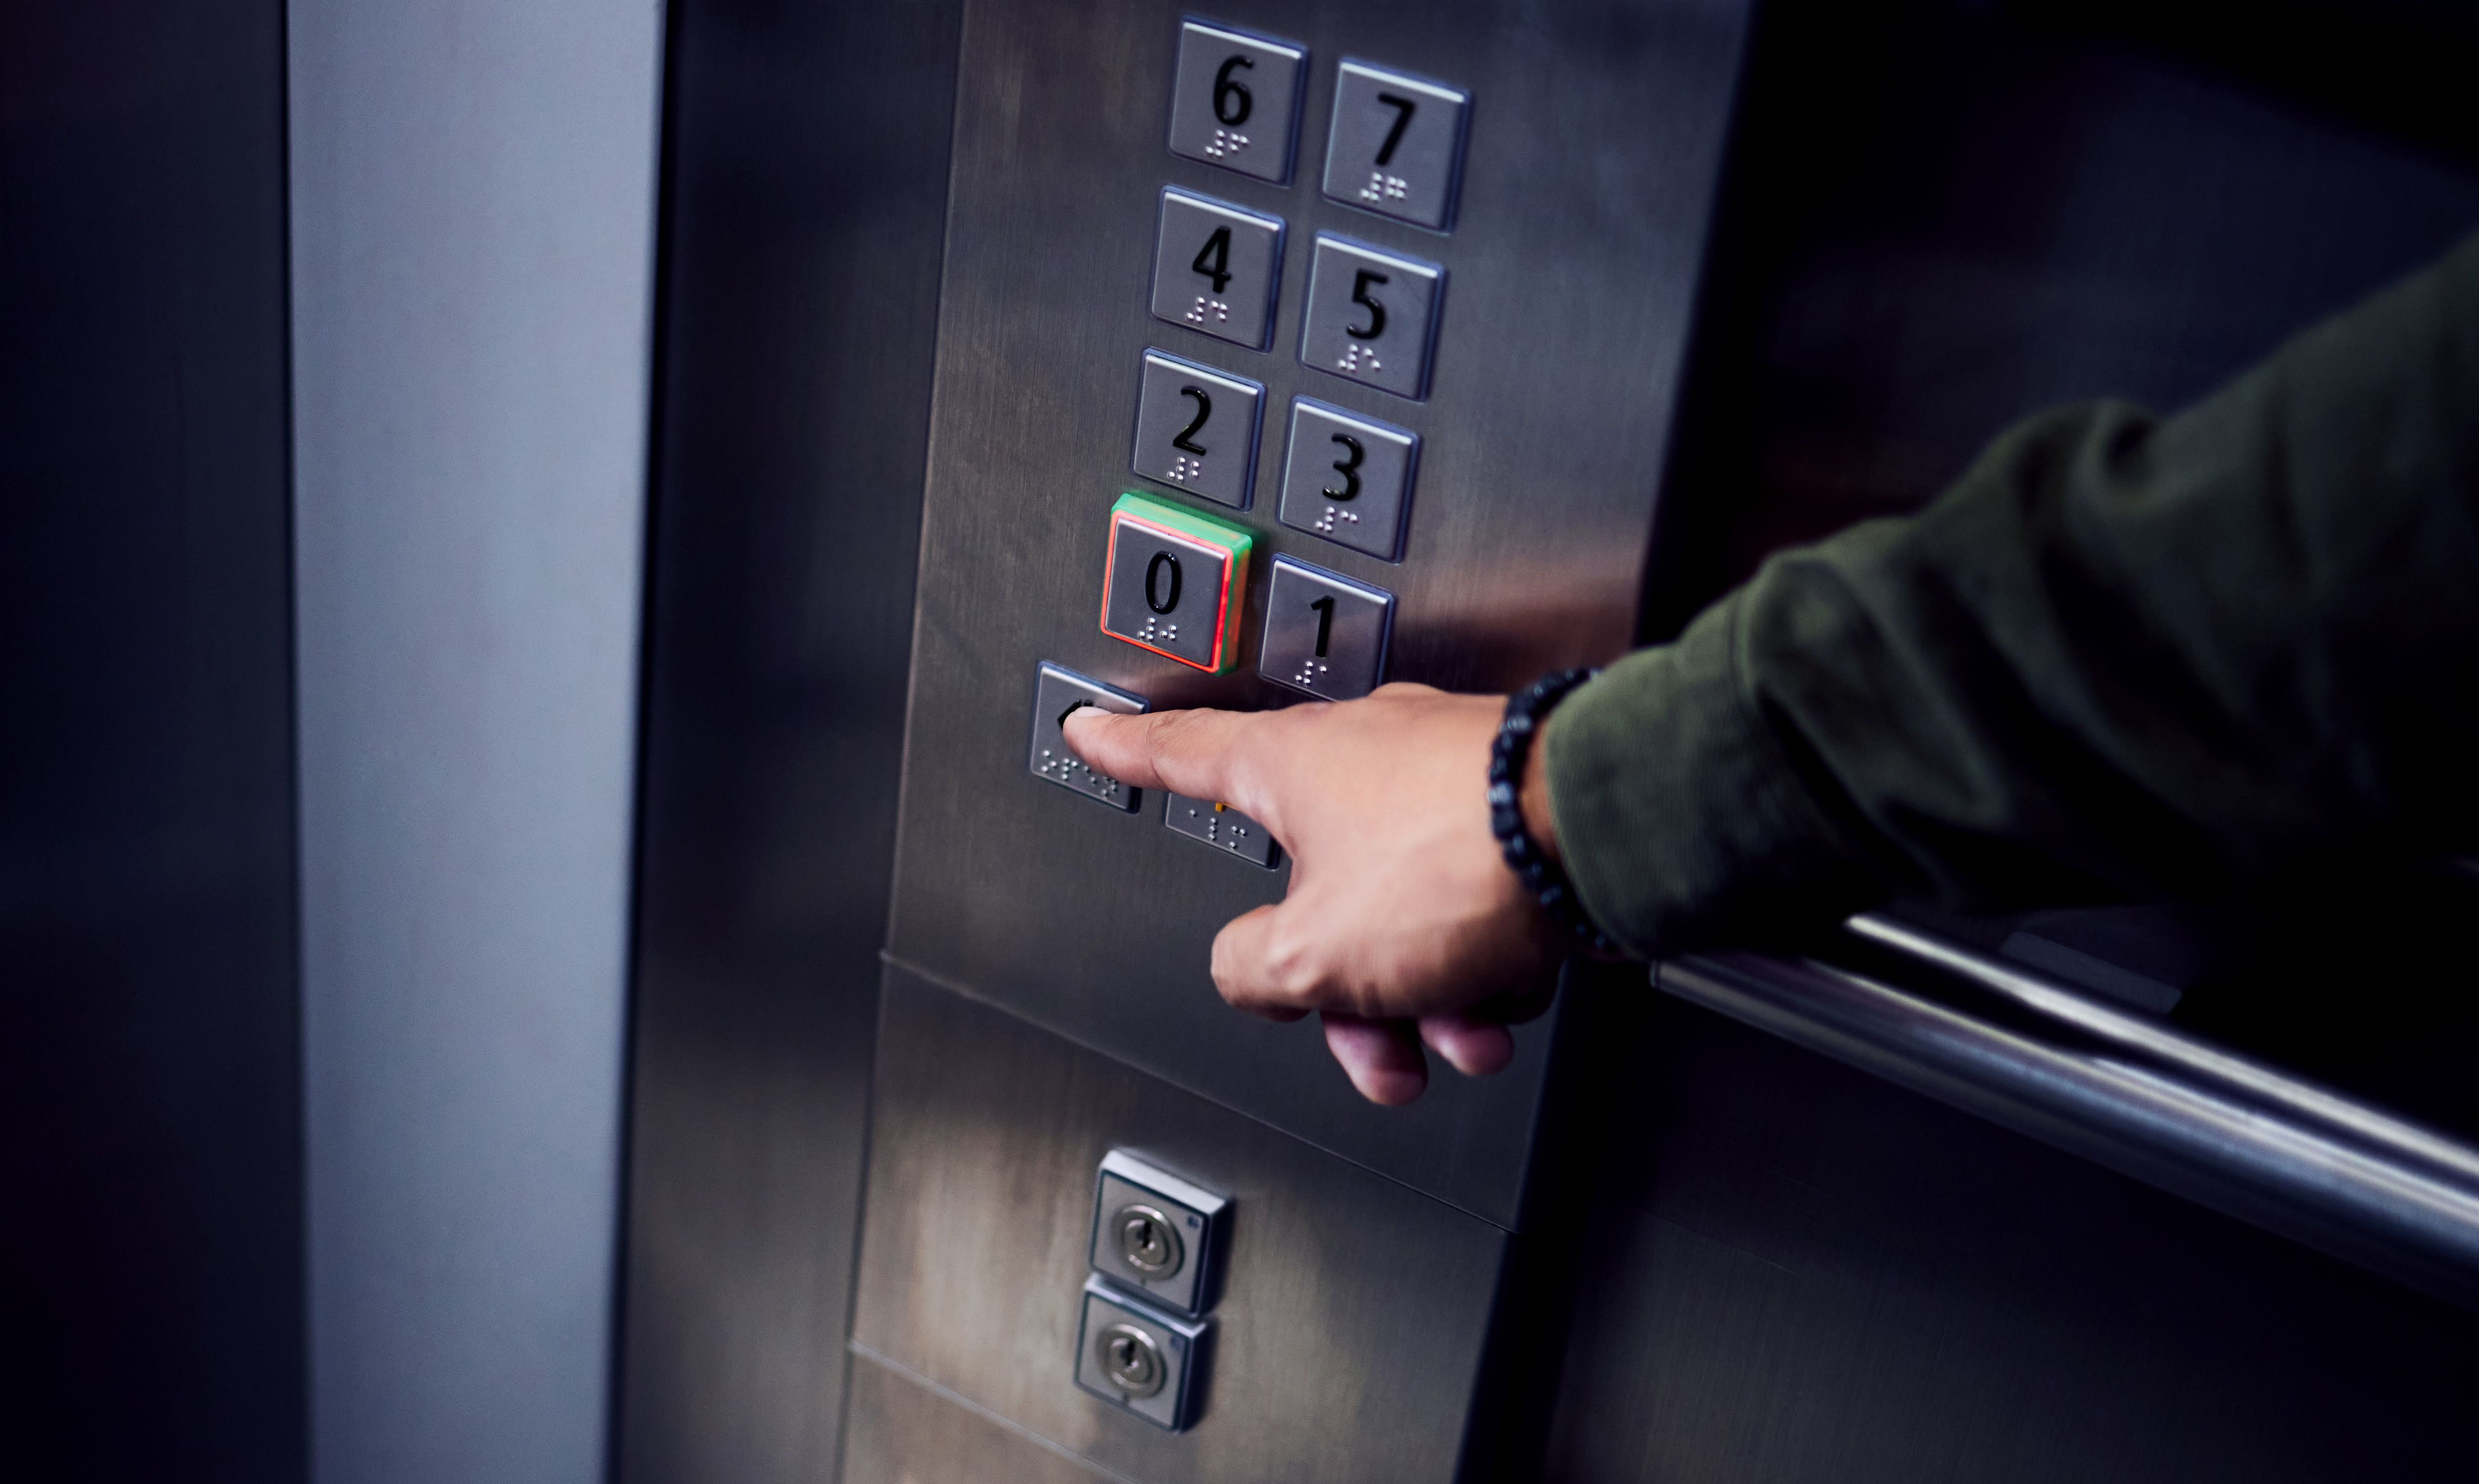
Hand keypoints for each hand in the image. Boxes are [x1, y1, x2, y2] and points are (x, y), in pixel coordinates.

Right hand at [1062, 683, 1567, 1104]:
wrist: (1600, 836)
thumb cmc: (1459, 859)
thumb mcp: (1310, 950)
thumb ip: (1252, 968)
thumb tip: (1252, 970)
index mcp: (1292, 765)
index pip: (1181, 753)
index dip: (1128, 753)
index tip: (1093, 731)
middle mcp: (1365, 759)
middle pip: (1314, 891)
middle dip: (1345, 991)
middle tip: (1371, 1045)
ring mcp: (1443, 782)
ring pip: (1401, 914)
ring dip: (1426, 995)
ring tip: (1464, 1033)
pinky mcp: (1512, 813)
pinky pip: (1469, 906)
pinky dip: (1483, 962)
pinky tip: (1508, 991)